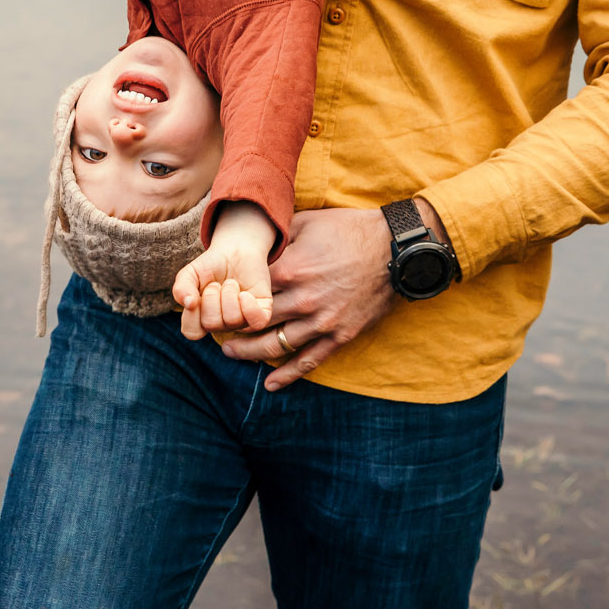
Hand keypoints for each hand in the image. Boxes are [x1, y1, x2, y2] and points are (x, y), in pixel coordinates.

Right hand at [172, 203, 277, 337]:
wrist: (237, 250)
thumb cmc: (211, 265)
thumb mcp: (190, 273)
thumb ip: (181, 287)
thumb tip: (188, 303)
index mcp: (201, 319)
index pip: (192, 332)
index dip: (192, 315)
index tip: (195, 294)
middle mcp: (221, 324)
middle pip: (212, 324)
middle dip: (212, 297)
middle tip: (216, 283)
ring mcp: (241, 321)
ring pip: (233, 320)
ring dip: (229, 294)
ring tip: (231, 283)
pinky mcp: (261, 314)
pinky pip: (256, 322)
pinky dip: (249, 307)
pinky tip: (245, 294)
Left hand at [217, 204, 415, 388]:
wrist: (394, 250)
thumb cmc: (350, 231)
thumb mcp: (308, 223)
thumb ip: (279, 238)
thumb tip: (255, 245)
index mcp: (290, 270)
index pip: (246, 292)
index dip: (227, 297)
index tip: (214, 300)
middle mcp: (302, 300)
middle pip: (255, 322)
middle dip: (230, 327)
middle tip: (213, 330)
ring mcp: (322, 321)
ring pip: (276, 345)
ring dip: (250, 352)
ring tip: (231, 352)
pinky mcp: (340, 335)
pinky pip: (309, 361)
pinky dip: (288, 375)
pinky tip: (270, 384)